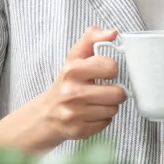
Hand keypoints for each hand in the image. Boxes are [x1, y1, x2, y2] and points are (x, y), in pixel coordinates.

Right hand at [37, 26, 128, 146]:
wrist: (46, 114)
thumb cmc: (66, 82)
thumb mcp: (75, 57)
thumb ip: (92, 39)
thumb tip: (113, 32)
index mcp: (72, 70)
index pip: (110, 67)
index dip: (111, 70)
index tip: (105, 72)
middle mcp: (71, 92)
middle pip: (117, 93)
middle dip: (115, 92)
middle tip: (105, 90)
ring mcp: (74, 113)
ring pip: (113, 109)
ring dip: (109, 106)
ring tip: (97, 102)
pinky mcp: (78, 130)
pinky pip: (106, 123)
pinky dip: (102, 119)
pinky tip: (91, 113)